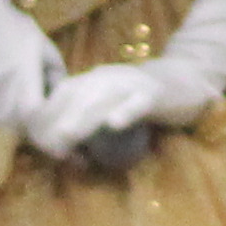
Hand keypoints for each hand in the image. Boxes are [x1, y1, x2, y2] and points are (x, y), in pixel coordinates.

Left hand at [24, 57, 224, 159]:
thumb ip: (86, 123)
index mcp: (93, 79)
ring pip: (101, 99)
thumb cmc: (141, 101)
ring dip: (81, 120)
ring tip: (66, 139)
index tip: (40, 142)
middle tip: (50, 148)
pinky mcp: (154, 93)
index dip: (47, 117)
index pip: (61, 94)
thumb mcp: (109, 106)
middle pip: (76, 97)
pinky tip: (113, 124)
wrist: (185, 80)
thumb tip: (60, 148)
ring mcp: (131, 83)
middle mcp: (107, 77)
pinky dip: (125, 112)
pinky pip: (138, 102)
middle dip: (58, 122)